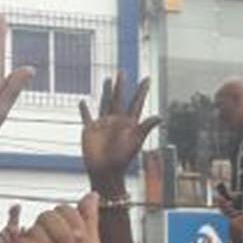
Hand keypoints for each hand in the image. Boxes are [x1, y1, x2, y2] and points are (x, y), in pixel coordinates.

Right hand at [79, 71, 160, 189]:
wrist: (105, 172)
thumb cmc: (121, 159)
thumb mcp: (135, 141)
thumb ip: (146, 127)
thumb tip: (161, 117)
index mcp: (129, 122)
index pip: (136, 102)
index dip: (142, 91)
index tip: (147, 79)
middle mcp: (116, 121)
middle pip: (119, 98)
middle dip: (122, 85)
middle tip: (123, 71)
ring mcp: (103, 124)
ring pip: (105, 103)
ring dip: (106, 92)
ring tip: (107, 80)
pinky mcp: (91, 130)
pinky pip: (87, 117)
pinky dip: (84, 110)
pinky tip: (82, 102)